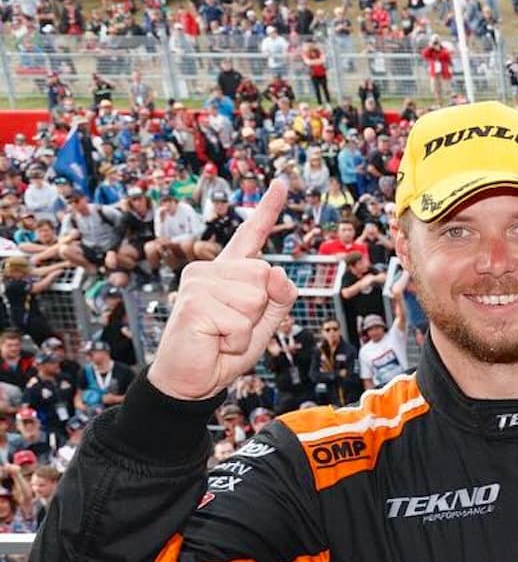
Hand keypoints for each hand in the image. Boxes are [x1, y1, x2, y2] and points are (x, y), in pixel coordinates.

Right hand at [146, 181, 297, 401]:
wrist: (192, 380)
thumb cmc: (225, 349)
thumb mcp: (264, 323)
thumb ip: (279, 297)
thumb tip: (279, 271)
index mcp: (230, 271)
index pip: (251, 235)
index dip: (268, 209)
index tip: (282, 182)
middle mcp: (211, 269)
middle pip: (266, 275)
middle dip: (260, 310)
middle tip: (233, 328)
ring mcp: (198, 282)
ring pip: (256, 298)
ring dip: (247, 328)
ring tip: (222, 335)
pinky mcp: (194, 302)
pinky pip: (242, 322)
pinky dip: (237, 340)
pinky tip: (214, 341)